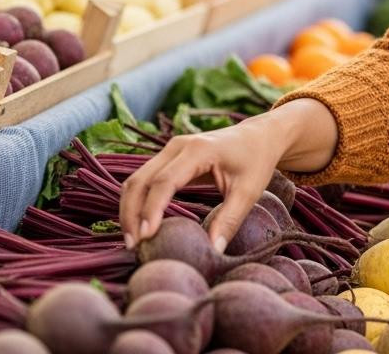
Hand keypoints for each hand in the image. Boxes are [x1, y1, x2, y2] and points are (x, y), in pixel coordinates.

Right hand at [119, 97, 337, 251]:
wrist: (258, 136)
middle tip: (133, 246)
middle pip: (140, 180)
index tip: (146, 237)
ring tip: (133, 240)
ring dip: (129, 209)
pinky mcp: (167, 157)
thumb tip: (213, 251)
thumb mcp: (249, 192)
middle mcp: (177, 146)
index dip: (152, 210)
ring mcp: (169, 149)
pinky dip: (137, 202)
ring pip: (136, 179)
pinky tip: (140, 225)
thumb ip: (230, 220)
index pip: (164, 182)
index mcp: (198, 150)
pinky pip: (143, 179)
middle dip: (131, 213)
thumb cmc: (256, 162)